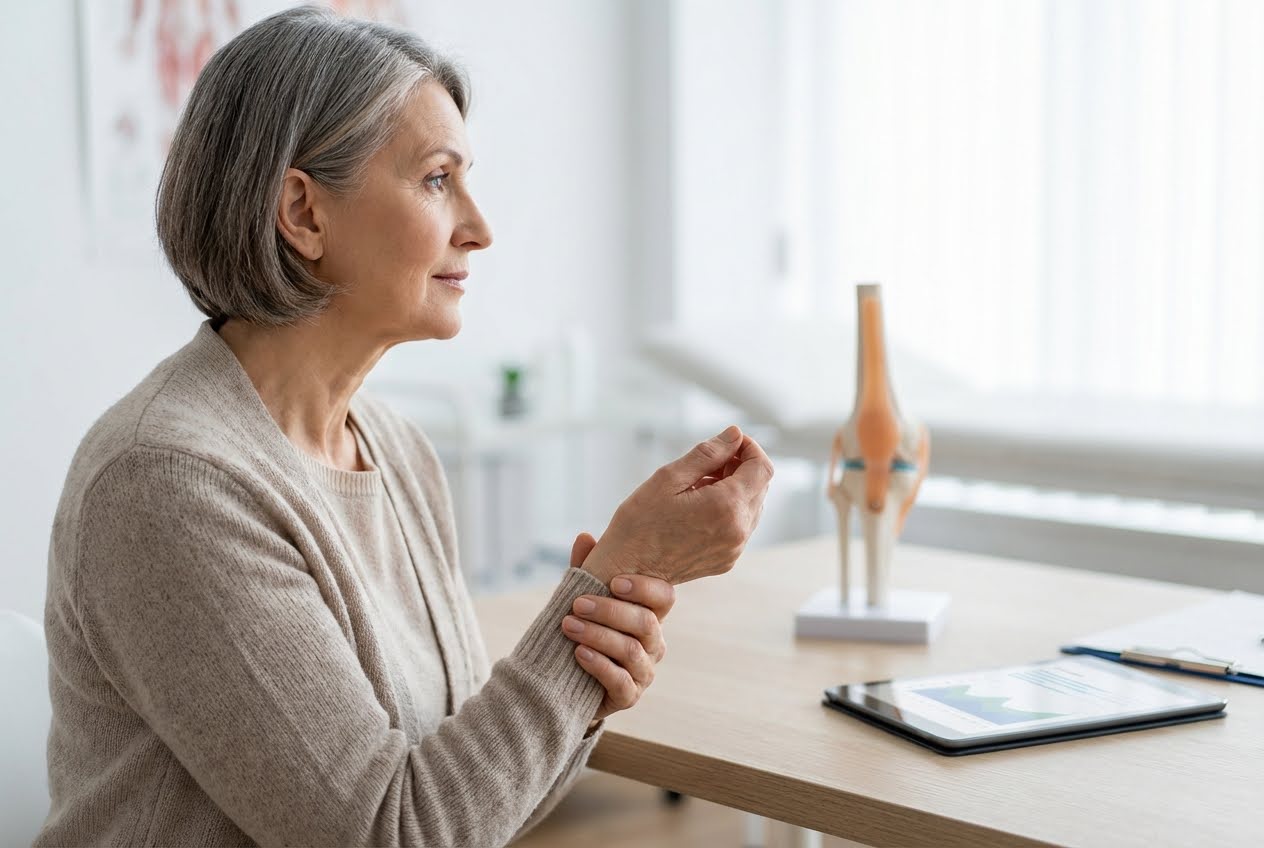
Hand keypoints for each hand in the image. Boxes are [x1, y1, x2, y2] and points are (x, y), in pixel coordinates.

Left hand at [565, 533, 675, 721]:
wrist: (562, 679)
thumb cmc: (581, 629)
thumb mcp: (582, 597)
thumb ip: (586, 570)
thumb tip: (585, 537)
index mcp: (648, 614)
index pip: (663, 597)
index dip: (644, 588)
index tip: (614, 583)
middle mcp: (653, 642)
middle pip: (646, 623)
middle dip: (610, 611)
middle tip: (578, 604)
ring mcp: (644, 671)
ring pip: (631, 651)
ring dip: (598, 635)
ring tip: (569, 626)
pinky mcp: (630, 696)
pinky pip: (622, 681)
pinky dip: (598, 665)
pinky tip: (578, 653)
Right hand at [581, 426, 773, 585]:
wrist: (627, 570)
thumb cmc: (640, 524)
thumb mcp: (669, 478)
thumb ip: (708, 453)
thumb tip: (735, 435)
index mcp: (726, 506)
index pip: (762, 468)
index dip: (750, 448)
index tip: (730, 442)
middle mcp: (738, 530)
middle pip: (760, 486)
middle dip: (741, 466)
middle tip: (708, 463)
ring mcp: (734, 549)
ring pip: (753, 506)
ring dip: (735, 488)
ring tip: (699, 485)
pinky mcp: (727, 560)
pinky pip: (741, 526)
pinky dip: (729, 509)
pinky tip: (700, 507)